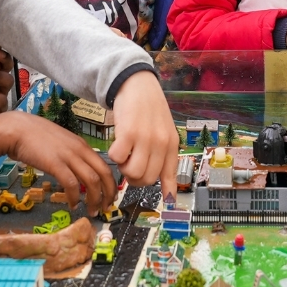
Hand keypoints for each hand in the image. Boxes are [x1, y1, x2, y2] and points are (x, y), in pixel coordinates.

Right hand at [0, 112, 116, 214]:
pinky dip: (74, 196)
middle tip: (106, 208)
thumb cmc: (35, 136)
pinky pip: (71, 184)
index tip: (110, 196)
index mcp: (82, 145)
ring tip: (92, 211)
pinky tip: (73, 204)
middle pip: (103, 174)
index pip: (105, 165)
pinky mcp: (55, 164)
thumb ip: (71, 154)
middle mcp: (80, 150)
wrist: (16, 129)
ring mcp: (68, 156)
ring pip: (91, 181)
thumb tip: (77, 170)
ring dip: (94, 199)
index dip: (111, 183)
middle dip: (109, 193)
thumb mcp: (61, 142)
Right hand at [108, 71, 179, 202]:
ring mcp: (145, 138)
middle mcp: (161, 143)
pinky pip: (117, 158)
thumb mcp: (164, 131)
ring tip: (124, 155)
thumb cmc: (150, 110)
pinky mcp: (128, 132)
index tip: (167, 201)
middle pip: (147, 179)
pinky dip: (114, 156)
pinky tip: (117, 144)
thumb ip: (164, 157)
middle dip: (135, 178)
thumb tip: (169, 191)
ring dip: (124, 168)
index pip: (170, 174)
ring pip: (133, 173)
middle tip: (130, 165)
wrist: (137, 84)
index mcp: (171, 144)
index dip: (167, 190)